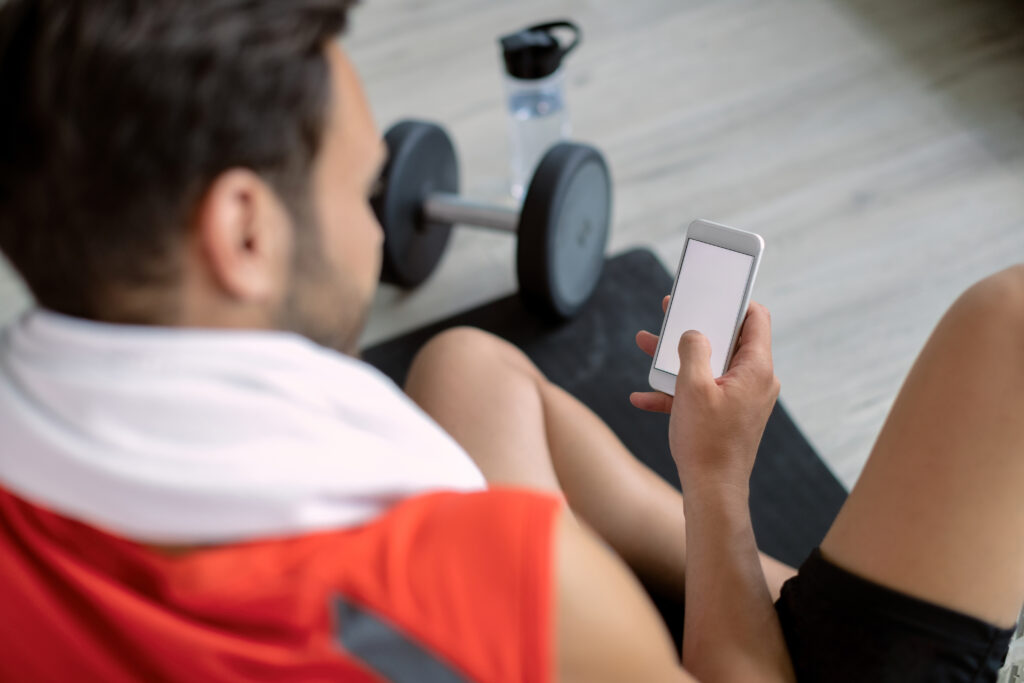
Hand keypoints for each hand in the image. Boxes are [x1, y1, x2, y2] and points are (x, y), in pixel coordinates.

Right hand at [632, 296, 779, 496]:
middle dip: (695, 327)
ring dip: (677, 358)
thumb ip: (693, 349)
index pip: (755, 318)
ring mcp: (742, 399)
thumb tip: (694, 333)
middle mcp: (755, 381)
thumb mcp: (693, 387)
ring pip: (710, 366)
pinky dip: (677, 391)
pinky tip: (643, 397)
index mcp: (756, 368)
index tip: (710, 292)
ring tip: (646, 346)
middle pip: (727, 340)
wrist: (712, 492)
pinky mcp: (728, 415)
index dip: (733, 301)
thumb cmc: (706, 441)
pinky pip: (703, 393)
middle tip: (671, 313)